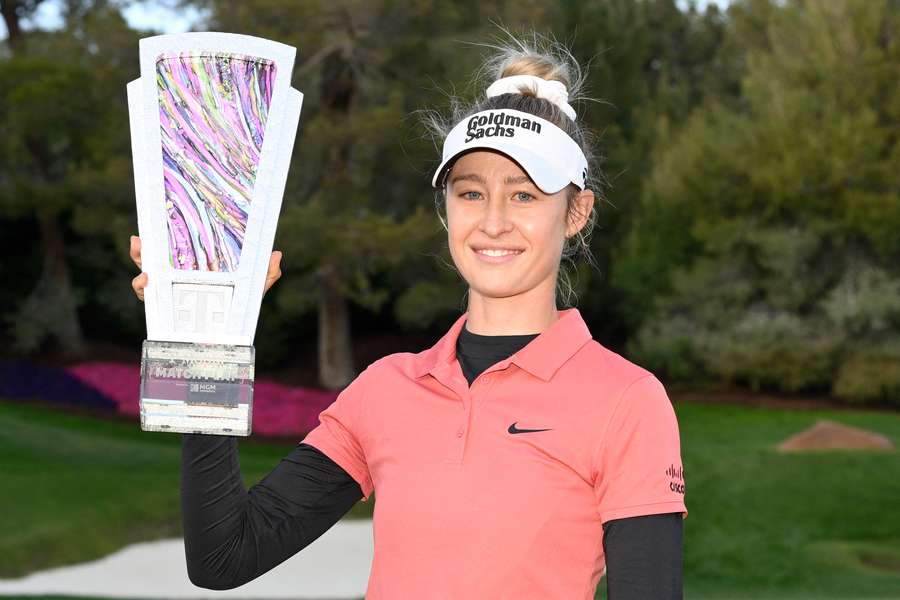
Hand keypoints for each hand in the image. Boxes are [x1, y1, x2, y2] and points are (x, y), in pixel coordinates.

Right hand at [129, 235, 283, 301]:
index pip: (177, 248)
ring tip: (142, 262)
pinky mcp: (165, 309)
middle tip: (139, 240)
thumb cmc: (241, 306)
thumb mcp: (255, 286)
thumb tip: (277, 254)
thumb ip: (267, 272)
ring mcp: (170, 293)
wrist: (232, 336)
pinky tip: (146, 281)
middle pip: (154, 259)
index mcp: (196, 267)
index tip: (157, 226)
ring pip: (146, 276)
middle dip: (142, 249)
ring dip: (139, 267)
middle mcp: (179, 278)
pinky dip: (143, 288)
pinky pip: (149, 297)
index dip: (166, 237)